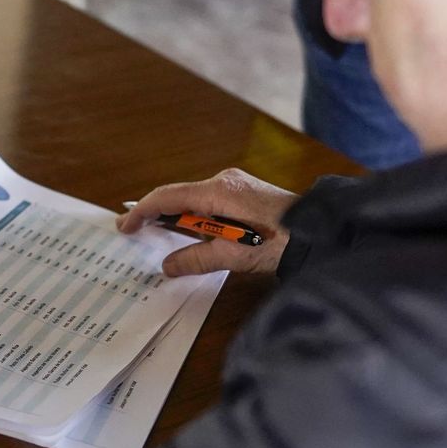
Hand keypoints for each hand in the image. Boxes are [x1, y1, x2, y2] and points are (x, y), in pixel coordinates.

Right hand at [117, 168, 297, 276]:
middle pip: (178, 196)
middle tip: (135, 233)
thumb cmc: (281, 242)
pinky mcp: (246, 194)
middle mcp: (224, 181)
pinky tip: (191, 235)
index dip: (142, 212)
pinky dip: (195, 218)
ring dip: (176, 219)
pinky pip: (210, 203)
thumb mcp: (235, 256)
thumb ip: (197, 259)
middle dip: (156, 215)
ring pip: (194, 201)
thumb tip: (168, 265)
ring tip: (159, 238)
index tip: (124, 227)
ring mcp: (236, 185)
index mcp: (218, 191)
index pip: (167, 197)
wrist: (322, 233)